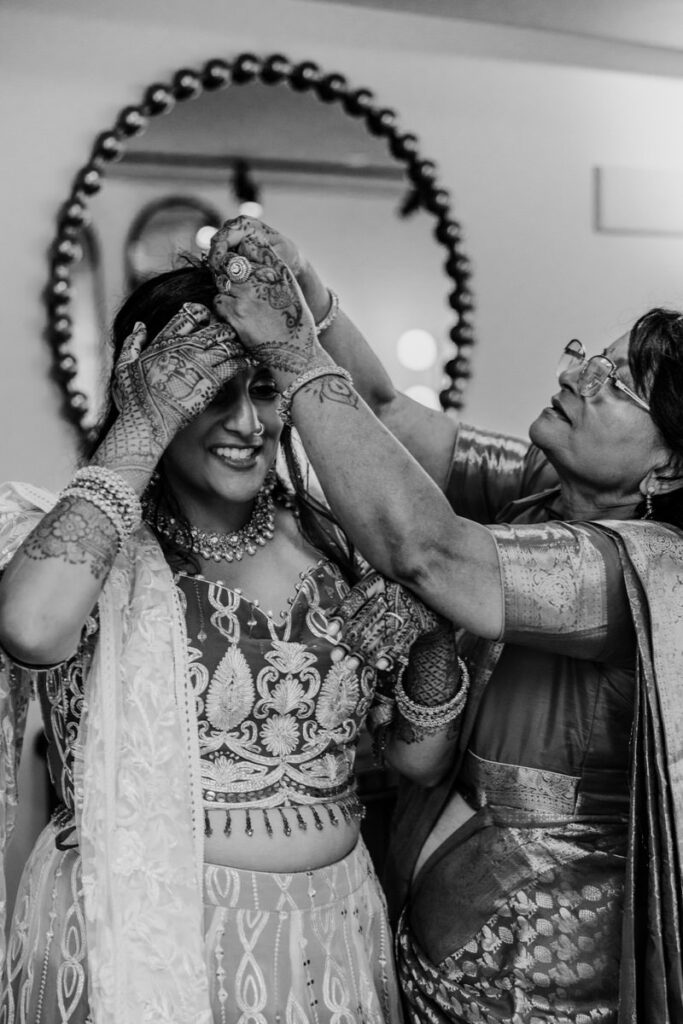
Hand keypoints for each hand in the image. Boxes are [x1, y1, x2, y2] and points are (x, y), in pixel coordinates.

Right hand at [112, 302, 248, 452]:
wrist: (147, 422)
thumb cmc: (134, 399)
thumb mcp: (125, 366)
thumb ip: (132, 343)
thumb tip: (141, 326)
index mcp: (164, 341)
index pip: (187, 316)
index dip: (202, 313)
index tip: (209, 316)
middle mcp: (183, 348)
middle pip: (213, 328)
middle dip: (225, 328)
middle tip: (232, 332)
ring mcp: (199, 364)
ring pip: (226, 344)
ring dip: (236, 344)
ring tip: (242, 346)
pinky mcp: (211, 381)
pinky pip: (234, 365)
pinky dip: (243, 361)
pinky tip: (249, 361)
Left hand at [209, 223, 325, 381]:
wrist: (295, 350)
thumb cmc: (292, 319)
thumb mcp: (289, 285)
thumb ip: (270, 266)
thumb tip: (247, 250)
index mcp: (276, 267)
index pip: (247, 246)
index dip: (239, 255)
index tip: (240, 266)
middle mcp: (262, 277)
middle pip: (230, 262)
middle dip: (228, 272)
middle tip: (236, 287)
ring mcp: (247, 294)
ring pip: (222, 281)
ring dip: (226, 290)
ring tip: (240, 303)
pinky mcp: (236, 312)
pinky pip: (218, 301)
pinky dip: (223, 307)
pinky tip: (238, 315)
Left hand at [329, 570, 442, 671]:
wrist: (432, 590)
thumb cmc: (394, 589)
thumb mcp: (375, 586)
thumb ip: (354, 601)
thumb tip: (328, 616)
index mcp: (379, 579)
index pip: (358, 596)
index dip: (343, 612)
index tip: (330, 630)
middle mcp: (392, 591)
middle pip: (367, 618)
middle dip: (350, 639)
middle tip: (336, 657)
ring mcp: (407, 607)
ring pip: (382, 632)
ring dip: (366, 650)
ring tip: (351, 665)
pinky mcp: (419, 622)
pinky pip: (403, 639)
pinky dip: (391, 653)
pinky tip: (379, 665)